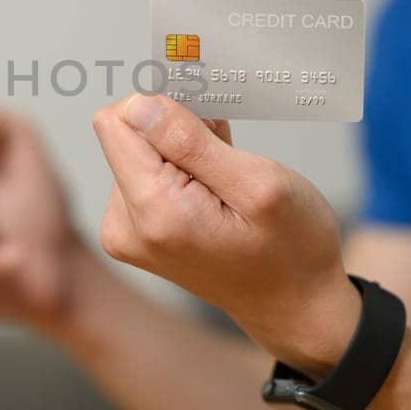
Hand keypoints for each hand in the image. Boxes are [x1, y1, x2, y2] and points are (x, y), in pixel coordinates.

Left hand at [91, 93, 361, 375]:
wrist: (293, 303)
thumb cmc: (290, 249)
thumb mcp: (259, 184)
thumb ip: (191, 142)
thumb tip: (137, 105)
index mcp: (153, 212)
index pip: (117, 122)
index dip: (165, 111)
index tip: (207, 131)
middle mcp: (125, 225)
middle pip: (126, 135)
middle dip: (177, 135)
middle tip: (226, 162)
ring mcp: (126, 232)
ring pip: (137, 151)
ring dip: (182, 154)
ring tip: (225, 183)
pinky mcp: (134, 231)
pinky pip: (144, 174)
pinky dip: (180, 172)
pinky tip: (212, 193)